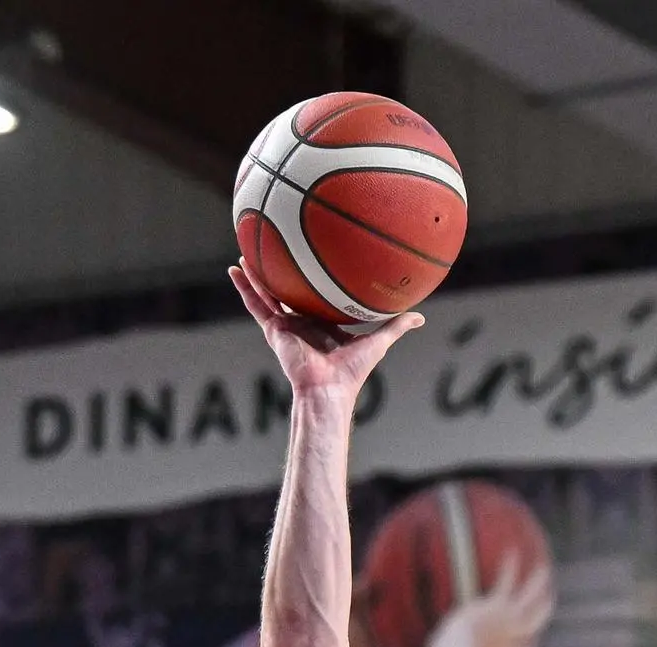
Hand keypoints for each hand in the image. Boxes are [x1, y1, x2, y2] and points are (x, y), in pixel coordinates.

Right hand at [227, 264, 418, 397]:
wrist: (328, 388)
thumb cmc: (353, 371)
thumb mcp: (378, 341)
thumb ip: (396, 327)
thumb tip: (420, 317)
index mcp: (323, 325)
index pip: (316, 299)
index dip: (312, 283)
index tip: (311, 263)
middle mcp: (302, 323)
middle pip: (288, 292)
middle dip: (281, 273)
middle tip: (275, 248)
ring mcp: (286, 326)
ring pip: (267, 293)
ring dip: (256, 274)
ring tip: (246, 250)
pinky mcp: (274, 329)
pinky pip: (256, 305)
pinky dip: (245, 288)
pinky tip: (236, 269)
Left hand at [432, 559, 554, 646]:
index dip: (528, 643)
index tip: (530, 642)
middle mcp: (516, 638)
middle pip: (537, 621)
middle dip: (543, 610)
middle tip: (549, 600)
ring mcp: (511, 619)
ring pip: (531, 597)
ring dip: (538, 582)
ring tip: (543, 570)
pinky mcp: (499, 604)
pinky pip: (508, 582)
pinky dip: (510, 567)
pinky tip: (512, 553)